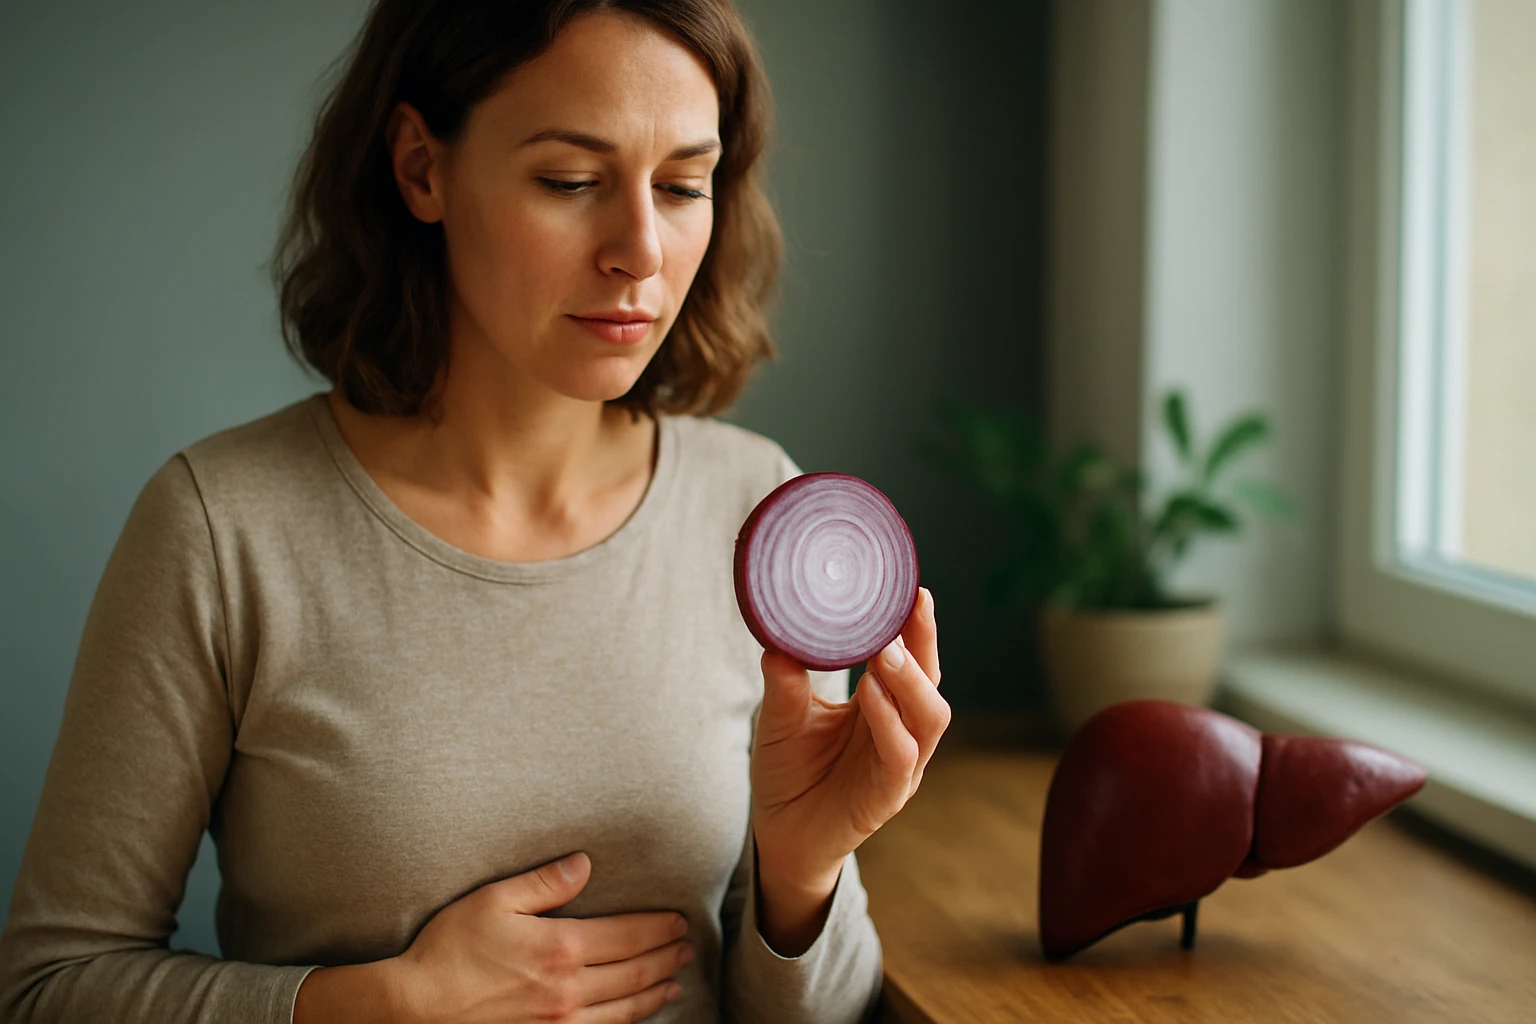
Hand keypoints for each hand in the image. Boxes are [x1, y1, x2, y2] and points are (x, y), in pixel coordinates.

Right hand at [378, 853, 691, 1023]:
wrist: (414, 1009)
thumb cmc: (449, 951)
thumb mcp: (493, 900)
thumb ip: (544, 883)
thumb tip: (584, 863)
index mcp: (560, 946)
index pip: (627, 935)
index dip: (658, 927)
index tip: (678, 920)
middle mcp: (569, 988)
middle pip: (634, 972)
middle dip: (666, 957)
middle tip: (686, 947)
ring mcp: (560, 1022)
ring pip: (625, 1009)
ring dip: (655, 992)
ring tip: (675, 980)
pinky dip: (629, 1022)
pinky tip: (638, 1015)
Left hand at [750, 588, 948, 910]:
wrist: (780, 835)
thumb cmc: (789, 770)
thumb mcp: (780, 717)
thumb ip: (784, 680)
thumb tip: (777, 633)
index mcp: (883, 705)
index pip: (912, 659)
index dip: (917, 626)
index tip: (911, 588)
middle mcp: (901, 730)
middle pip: (930, 680)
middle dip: (924, 642)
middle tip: (907, 605)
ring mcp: (900, 765)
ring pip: (928, 717)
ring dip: (910, 680)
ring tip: (885, 650)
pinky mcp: (888, 795)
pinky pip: (900, 756)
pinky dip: (889, 723)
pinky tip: (870, 695)